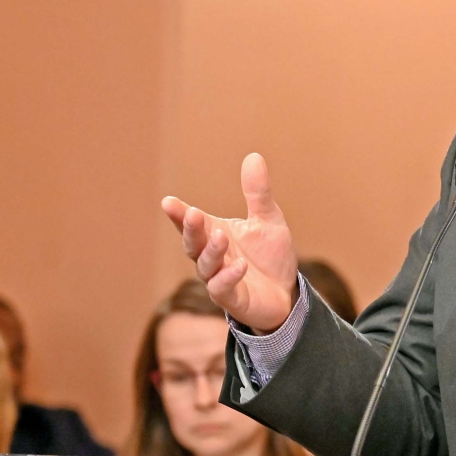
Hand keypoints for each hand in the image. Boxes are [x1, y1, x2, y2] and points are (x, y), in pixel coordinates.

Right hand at [162, 153, 298, 332]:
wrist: (287, 294)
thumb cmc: (270, 257)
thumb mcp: (268, 220)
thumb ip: (257, 193)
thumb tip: (254, 156)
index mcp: (214, 234)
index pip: (191, 223)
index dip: (178, 214)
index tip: (168, 202)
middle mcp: (211, 257)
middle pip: (193, 243)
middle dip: (191, 229)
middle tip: (192, 214)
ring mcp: (219, 279)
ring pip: (205, 266)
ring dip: (211, 251)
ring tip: (221, 235)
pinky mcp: (232, 299)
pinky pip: (222, 289)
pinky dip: (229, 277)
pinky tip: (240, 266)